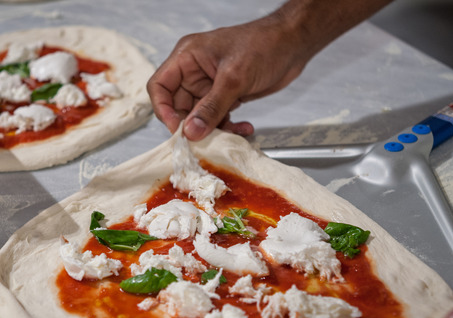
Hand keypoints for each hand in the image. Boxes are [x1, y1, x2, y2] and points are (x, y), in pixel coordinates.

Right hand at [147, 15, 304, 140]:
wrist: (293, 44)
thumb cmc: (264, 45)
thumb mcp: (234, 78)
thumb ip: (211, 107)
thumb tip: (191, 132)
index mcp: (187, 57)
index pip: (160, 87)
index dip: (164, 110)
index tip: (178, 130)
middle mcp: (194, 72)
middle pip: (178, 106)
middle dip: (192, 125)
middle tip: (206, 140)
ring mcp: (210, 85)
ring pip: (199, 116)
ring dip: (214, 129)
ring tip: (231, 133)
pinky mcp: (225, 95)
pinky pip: (218, 117)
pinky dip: (229, 126)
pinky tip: (244, 127)